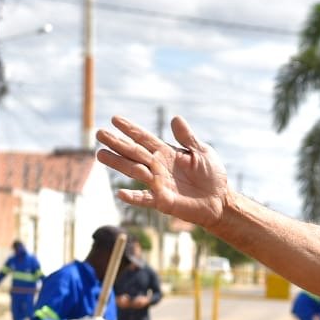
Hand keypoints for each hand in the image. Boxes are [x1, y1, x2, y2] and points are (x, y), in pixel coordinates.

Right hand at [96, 115, 228, 227]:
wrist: (219, 200)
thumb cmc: (211, 175)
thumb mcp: (202, 151)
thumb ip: (187, 137)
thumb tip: (175, 118)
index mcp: (166, 153)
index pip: (144, 138)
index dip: (130, 129)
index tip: (115, 119)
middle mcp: (158, 167)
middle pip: (134, 152)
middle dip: (117, 143)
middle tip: (99, 133)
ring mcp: (158, 184)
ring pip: (134, 171)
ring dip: (118, 164)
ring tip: (100, 155)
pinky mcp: (163, 201)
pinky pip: (145, 199)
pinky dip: (134, 197)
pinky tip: (120, 193)